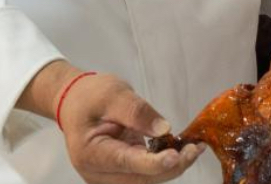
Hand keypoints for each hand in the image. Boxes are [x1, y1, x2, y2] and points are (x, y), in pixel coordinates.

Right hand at [55, 69, 202, 183]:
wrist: (76, 103)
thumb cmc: (89, 97)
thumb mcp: (113, 94)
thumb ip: (137, 112)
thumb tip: (163, 129)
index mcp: (90, 153)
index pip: (126, 162)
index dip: (154, 163)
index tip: (176, 155)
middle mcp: (98, 173)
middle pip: (141, 179)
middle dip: (171, 166)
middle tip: (195, 148)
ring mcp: (109, 177)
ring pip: (147, 180)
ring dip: (172, 166)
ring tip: (193, 148)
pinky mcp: (121, 173)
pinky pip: (146, 174)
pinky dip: (165, 164)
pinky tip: (181, 150)